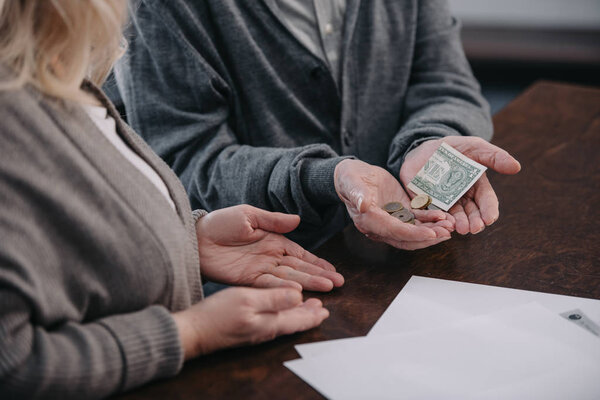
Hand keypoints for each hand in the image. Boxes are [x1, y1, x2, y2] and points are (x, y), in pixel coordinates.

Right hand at [173, 287, 327, 358]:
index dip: (313, 314)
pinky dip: (282, 314)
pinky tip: (278, 311)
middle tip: (321, 308)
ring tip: (306, 308)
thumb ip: (275, 298)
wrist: (193, 332)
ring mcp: (255, 331)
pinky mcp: (245, 330)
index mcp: (270, 323)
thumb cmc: (218, 314)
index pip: (298, 319)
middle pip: (293, 322)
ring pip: (283, 322)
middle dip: (308, 315)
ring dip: (296, 314)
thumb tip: (299, 295)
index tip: (325, 310)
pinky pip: (271, 321)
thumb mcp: (249, 299)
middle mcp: (265, 330)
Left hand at [196, 205, 343, 291]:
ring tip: (327, 288)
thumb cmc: (220, 223)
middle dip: (319, 275)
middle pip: (299, 268)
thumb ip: (273, 220)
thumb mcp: (249, 215)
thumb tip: (297, 220)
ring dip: (307, 283)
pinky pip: (268, 285)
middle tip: (338, 283)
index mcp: (273, 241)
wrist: (195, 237)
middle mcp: (270, 258)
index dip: (317, 262)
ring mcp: (260, 270)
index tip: (333, 270)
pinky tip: (298, 292)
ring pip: (288, 278)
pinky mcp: (247, 280)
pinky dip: (282, 289)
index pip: (300, 254)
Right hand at [334, 159, 453, 249]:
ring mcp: (392, 220)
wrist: (352, 175)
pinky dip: (430, 219)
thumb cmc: (350, 178)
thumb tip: (363, 205)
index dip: (414, 234)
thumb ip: (358, 194)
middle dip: (429, 237)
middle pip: (408, 238)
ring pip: (415, 231)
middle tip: (447, 232)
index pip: (395, 232)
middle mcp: (381, 226)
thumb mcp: (352, 183)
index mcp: (369, 221)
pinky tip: (443, 215)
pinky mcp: (400, 212)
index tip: (431, 233)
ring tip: (450, 225)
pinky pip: (417, 220)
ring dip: (433, 230)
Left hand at [400, 137, 520, 234]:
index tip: (490, 218)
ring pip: (452, 217)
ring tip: (459, 228)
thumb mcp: (474, 148)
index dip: (489, 211)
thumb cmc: (453, 148)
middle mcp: (462, 199)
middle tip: (474, 229)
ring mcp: (444, 203)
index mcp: (477, 188)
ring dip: (457, 224)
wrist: (424, 149)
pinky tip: (440, 222)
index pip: (486, 202)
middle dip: (474, 222)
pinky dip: (436, 219)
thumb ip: (493, 156)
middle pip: (471, 214)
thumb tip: (516, 167)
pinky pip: (431, 214)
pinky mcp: (426, 204)